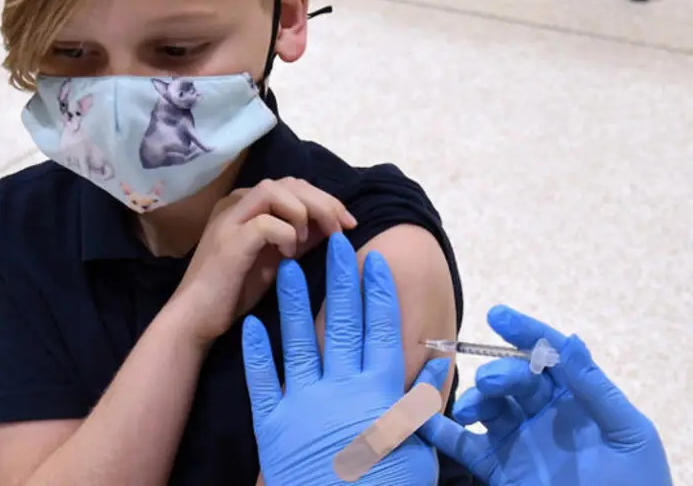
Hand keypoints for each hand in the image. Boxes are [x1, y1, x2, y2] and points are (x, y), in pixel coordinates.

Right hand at [173, 178, 355, 343]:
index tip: (349, 222)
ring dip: (305, 212)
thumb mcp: (278, 257)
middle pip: (289, 183)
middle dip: (324, 202)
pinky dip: (287, 235)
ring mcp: (229, 219)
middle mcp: (235, 203)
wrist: (196, 318)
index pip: (293, 185)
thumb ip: (301, 236)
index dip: (325, 199)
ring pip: (276, 191)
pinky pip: (267, 222)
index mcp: (246, 204)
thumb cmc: (236, 290)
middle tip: (344, 227)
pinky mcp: (228, 240)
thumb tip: (334, 223)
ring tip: (311, 239)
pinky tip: (288, 256)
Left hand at [243, 233, 447, 485]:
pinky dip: (257, 352)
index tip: (375, 261)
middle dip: (340, 281)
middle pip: (343, 324)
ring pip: (300, 342)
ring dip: (295, 303)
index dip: (378, 293)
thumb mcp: (419, 449)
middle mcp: (343, 389)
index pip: (381, 330)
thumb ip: (423, 402)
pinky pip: (263, 381)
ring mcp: (305, 404)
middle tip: (336, 243)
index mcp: (379, 392)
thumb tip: (438, 363)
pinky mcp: (274, 426)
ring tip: (288, 268)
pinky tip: (253, 324)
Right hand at [415, 306, 672, 485]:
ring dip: (475, 400)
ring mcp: (522, 441)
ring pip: (489, 408)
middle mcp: (547, 414)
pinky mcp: (502, 470)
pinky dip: (443, 434)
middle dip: (500, 372)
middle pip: (515, 378)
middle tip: (491, 383)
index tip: (498, 316)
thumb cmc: (639, 483)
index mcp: (580, 397)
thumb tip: (571, 341)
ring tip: (470, 411)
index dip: (526, 332)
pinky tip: (424, 421)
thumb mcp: (627, 433)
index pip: (550, 355)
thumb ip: (595, 389)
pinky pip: (467, 448)